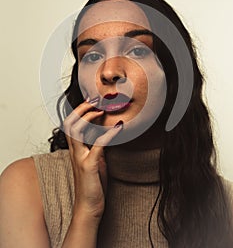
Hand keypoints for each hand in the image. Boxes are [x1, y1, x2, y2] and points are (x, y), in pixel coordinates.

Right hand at [64, 97, 122, 222]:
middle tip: (95, 100)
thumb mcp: (96, 161)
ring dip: (89, 117)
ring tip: (101, 109)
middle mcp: (75, 152)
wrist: (88, 208)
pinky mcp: (89, 166)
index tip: (93, 101)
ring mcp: (80, 158)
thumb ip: (98, 147)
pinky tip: (118, 127)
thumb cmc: (93, 185)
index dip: (80, 111)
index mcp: (76, 150)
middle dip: (81, 109)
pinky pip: (97, 145)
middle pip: (69, 123)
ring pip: (76, 131)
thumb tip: (107, 133)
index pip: (71, 124)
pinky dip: (108, 134)